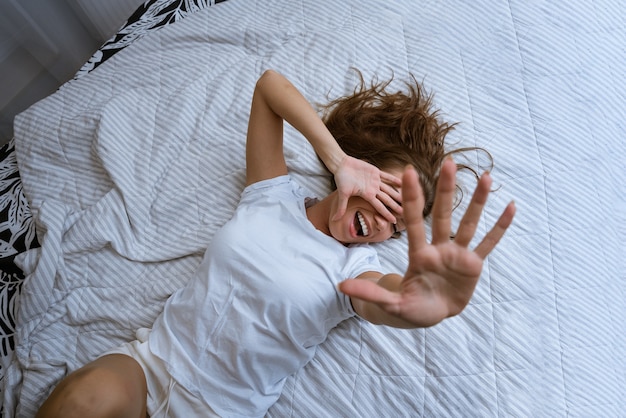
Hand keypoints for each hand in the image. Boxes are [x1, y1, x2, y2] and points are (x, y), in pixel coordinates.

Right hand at [332, 155, 401, 221]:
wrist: (341, 165)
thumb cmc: (341, 179)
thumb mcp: (342, 194)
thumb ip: (341, 207)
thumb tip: (334, 220)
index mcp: (367, 195)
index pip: (379, 206)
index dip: (387, 213)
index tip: (394, 221)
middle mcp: (373, 189)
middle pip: (387, 199)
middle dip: (396, 206)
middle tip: (406, 213)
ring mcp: (375, 181)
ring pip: (389, 189)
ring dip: (397, 194)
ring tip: (407, 199)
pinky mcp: (375, 172)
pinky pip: (387, 176)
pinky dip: (394, 179)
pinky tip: (402, 182)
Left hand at [339, 159, 515, 327]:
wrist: (429, 314)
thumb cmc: (409, 306)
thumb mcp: (390, 303)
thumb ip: (370, 293)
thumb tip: (340, 287)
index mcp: (418, 255)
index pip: (414, 221)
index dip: (411, 198)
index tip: (408, 172)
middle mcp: (439, 248)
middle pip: (443, 214)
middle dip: (446, 190)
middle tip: (448, 162)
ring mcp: (457, 255)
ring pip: (468, 223)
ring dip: (477, 202)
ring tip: (486, 177)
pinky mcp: (473, 265)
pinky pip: (488, 243)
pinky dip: (499, 227)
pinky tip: (509, 206)